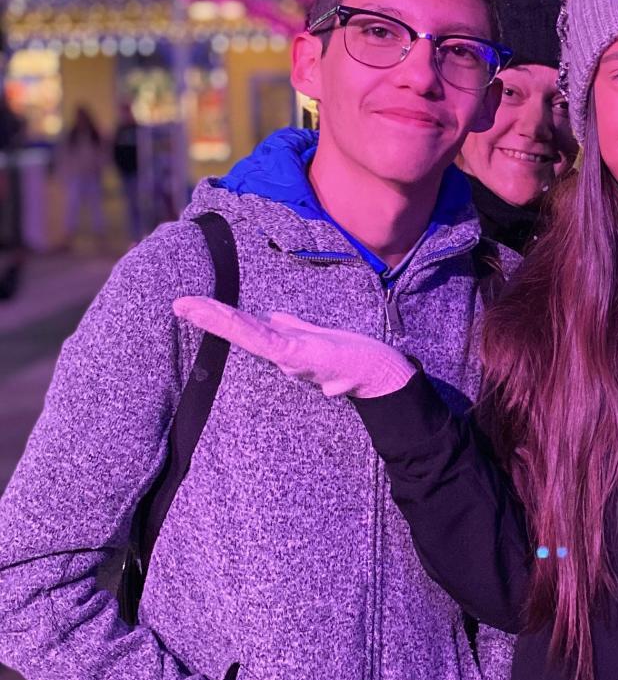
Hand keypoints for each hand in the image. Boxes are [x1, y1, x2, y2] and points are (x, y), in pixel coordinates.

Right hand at [173, 297, 415, 397]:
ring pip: (247, 333)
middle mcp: (280, 350)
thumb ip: (292, 329)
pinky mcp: (298, 356)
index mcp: (282, 343)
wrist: (376, 375)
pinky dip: (246, 330)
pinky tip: (230, 319)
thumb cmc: (349, 360)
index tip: (190, 304)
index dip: (218, 316)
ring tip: (191, 306)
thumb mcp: (314, 337)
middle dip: (209, 316)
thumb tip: (271, 316)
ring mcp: (287, 354)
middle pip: (240, 329)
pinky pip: (267, 340)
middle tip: (179, 304)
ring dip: (219, 320)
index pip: (245, 326)